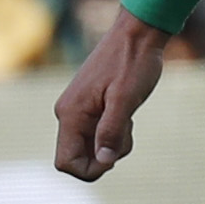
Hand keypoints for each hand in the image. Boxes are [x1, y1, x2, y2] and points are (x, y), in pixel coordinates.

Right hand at [53, 12, 169, 180]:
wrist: (138, 34)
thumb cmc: (133, 63)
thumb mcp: (126, 99)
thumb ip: (112, 130)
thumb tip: (104, 161)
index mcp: (70, 114)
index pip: (66, 163)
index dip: (92, 169)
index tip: (116, 152)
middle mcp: (68, 114)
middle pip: (79, 158)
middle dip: (106, 155)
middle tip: (127, 131)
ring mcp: (78, 111)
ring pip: (92, 147)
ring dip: (114, 143)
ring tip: (129, 118)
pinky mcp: (91, 107)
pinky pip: (98, 134)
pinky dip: (116, 132)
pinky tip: (127, 114)